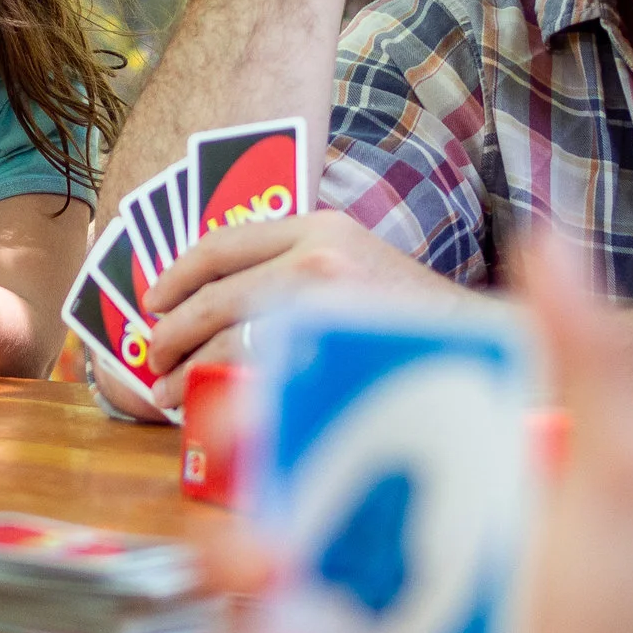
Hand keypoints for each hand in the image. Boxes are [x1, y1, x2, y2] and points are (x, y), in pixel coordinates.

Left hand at [144, 210, 465, 407]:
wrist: (480, 343)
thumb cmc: (409, 315)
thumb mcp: (354, 263)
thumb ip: (296, 267)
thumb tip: (219, 303)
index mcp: (318, 227)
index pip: (222, 243)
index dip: (176, 275)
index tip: (153, 303)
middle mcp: (316, 257)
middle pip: (214, 295)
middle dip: (170, 331)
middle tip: (151, 358)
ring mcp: (323, 306)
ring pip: (225, 337)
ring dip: (184, 368)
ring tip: (165, 392)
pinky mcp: (330, 353)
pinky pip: (254, 374)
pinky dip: (217, 388)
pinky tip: (203, 405)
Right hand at [211, 235, 632, 632]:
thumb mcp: (626, 472)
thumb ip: (584, 354)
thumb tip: (548, 232)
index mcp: (412, 503)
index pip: (298, 444)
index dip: (247, 423)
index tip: (245, 422)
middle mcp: (366, 581)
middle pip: (243, 544)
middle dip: (224, 544)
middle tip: (270, 563)